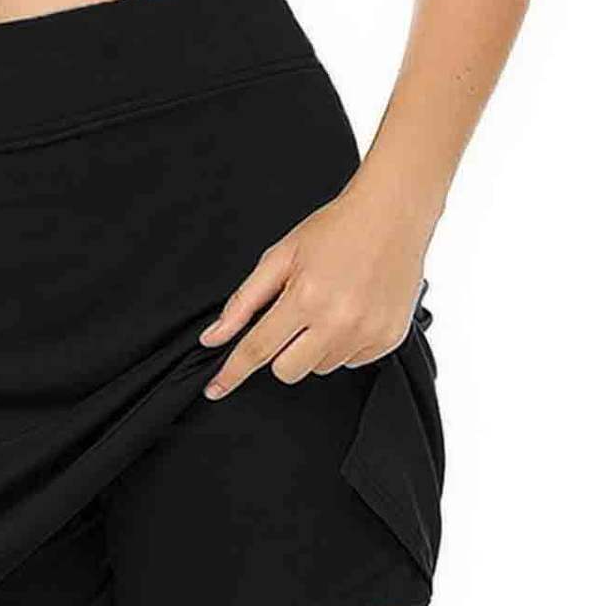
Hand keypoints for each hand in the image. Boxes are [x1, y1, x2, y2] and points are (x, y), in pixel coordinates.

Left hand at [199, 187, 435, 399]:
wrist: (393, 215)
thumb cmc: (334, 231)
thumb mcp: (280, 257)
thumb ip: (243, 302)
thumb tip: (213, 338)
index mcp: (305, 298)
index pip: (257, 349)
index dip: (232, 373)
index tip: (216, 390)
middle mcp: (338, 321)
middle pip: (287, 371)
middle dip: (280, 352)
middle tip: (293, 318)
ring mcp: (367, 333)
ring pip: (318, 368)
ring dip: (314, 347)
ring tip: (330, 306)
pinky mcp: (389, 339)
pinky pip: (351, 363)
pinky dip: (343, 345)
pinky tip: (352, 312)